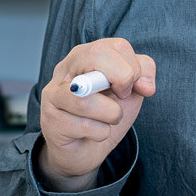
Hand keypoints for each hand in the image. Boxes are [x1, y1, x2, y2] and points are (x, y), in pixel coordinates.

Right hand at [37, 38, 155, 191]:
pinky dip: (100, 133)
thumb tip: (145, 85)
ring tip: (109, 119)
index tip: (132, 87)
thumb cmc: (105, 115)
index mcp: (86, 55)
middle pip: (96, 54)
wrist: (85, 150)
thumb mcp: (130, 90)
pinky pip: (84, 126)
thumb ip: (143, 74)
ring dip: (112, 114)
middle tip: (123, 96)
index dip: (134, 67)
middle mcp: (65, 69)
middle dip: (122, 78)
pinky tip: (93, 134)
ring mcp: (54, 94)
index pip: (118, 45)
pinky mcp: (50, 121)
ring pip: (87, 97)